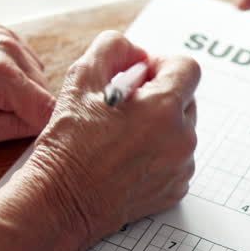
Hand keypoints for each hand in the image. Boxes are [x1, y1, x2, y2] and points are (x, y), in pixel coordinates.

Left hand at [0, 27, 56, 151]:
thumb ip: (10, 131)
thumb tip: (42, 127)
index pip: (48, 109)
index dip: (41, 129)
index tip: (26, 138)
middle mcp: (5, 50)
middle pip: (45, 92)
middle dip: (30, 112)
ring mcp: (2, 37)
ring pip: (39, 77)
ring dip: (23, 95)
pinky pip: (27, 63)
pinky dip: (16, 78)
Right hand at [21, 31, 199, 249]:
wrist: (62, 202)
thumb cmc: (68, 145)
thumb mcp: (81, 79)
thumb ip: (113, 48)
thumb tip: (136, 53)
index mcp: (164, 109)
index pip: (187, 68)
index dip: (162, 66)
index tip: (140, 76)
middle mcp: (181, 139)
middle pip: (186, 99)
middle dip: (159, 95)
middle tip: (124, 107)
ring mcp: (181, 167)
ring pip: (181, 130)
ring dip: (159, 125)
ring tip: (121, 136)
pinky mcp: (175, 189)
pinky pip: (176, 159)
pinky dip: (158, 153)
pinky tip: (127, 158)